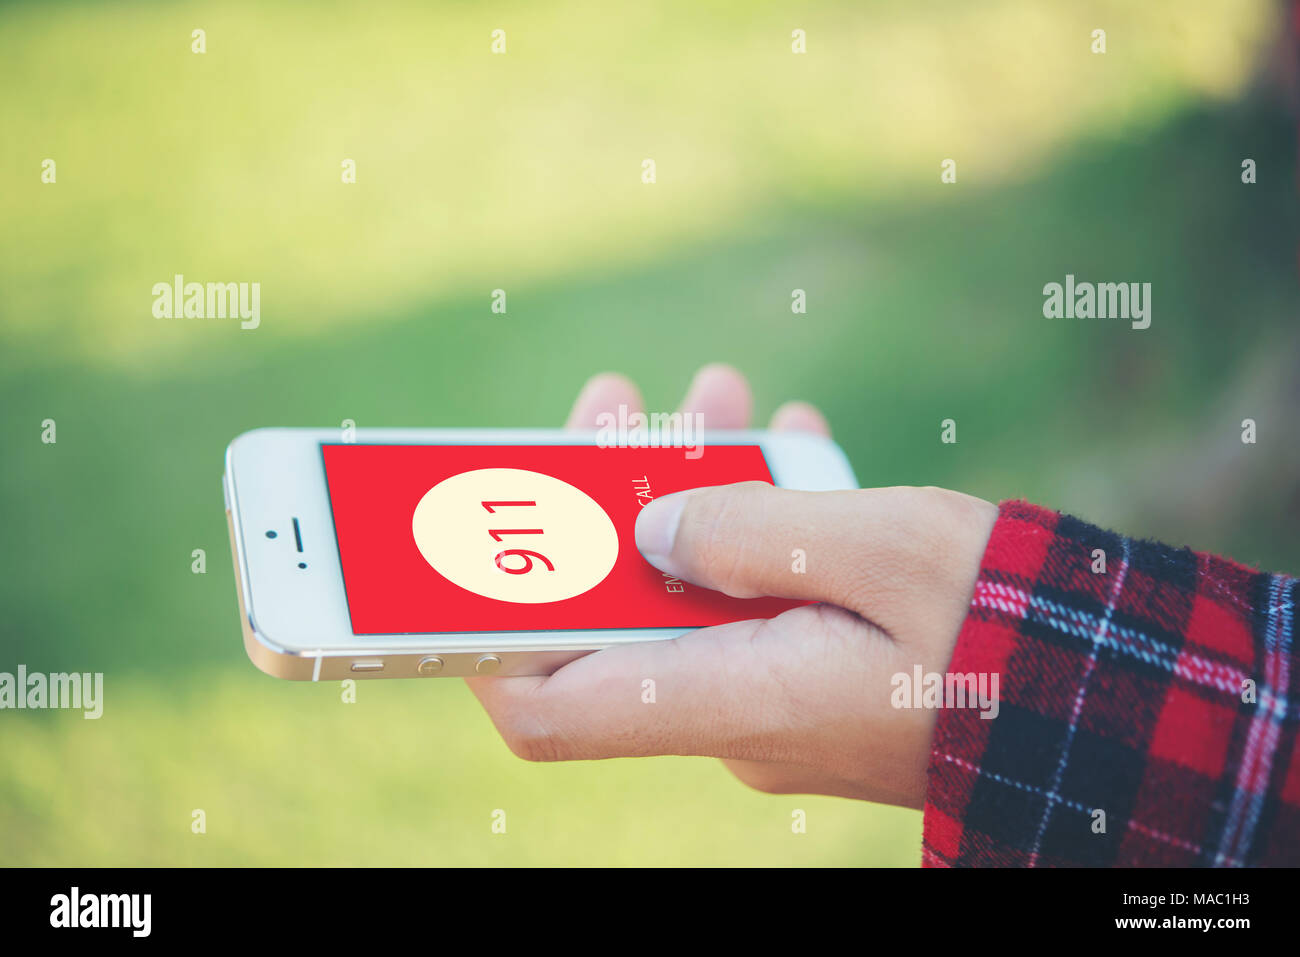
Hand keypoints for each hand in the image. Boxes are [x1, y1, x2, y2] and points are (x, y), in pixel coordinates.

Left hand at [465, 364, 996, 807]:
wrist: (1114, 704)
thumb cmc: (1007, 626)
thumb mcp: (880, 548)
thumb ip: (749, 531)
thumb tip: (645, 531)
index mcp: (733, 700)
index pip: (548, 706)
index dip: (480, 635)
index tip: (473, 540)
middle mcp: (732, 715)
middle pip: (618, 615)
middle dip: (605, 501)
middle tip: (622, 402)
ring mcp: (772, 701)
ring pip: (692, 596)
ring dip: (690, 494)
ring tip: (718, 392)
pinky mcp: (811, 682)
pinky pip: (754, 603)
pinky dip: (754, 528)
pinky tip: (786, 445)